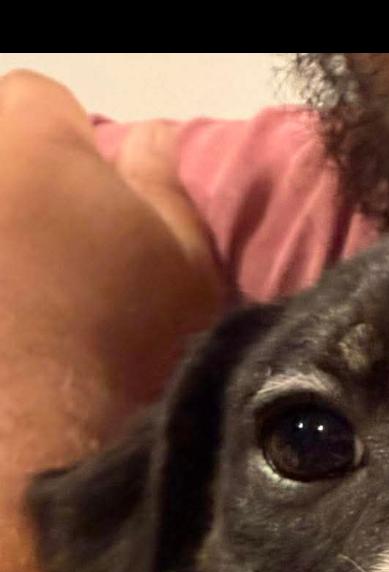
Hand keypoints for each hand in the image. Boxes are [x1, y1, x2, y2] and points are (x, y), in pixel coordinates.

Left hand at [0, 71, 226, 458]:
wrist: (42, 469)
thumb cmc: (128, 358)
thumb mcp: (187, 269)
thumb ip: (162, 187)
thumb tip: (152, 136)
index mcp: (25, 137)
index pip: (43, 101)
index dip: (76, 153)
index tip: (97, 211)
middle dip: (22, 194)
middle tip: (59, 266)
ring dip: (2, 250)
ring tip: (22, 317)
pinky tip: (6, 347)